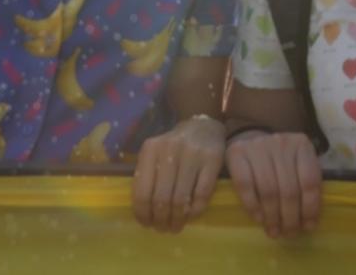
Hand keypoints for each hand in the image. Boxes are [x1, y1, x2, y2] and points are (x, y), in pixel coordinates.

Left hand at [131, 114, 224, 232]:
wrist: (203, 127)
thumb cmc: (174, 147)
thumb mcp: (155, 155)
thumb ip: (147, 177)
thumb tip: (143, 213)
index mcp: (151, 149)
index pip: (142, 191)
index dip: (143, 214)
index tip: (146, 224)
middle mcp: (170, 149)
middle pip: (162, 198)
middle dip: (161, 220)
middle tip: (162, 229)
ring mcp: (193, 154)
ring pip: (181, 199)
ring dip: (177, 219)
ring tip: (175, 226)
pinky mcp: (212, 160)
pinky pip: (202, 194)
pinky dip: (195, 211)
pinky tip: (191, 216)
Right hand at [226, 130, 320, 238]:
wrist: (250, 142)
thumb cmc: (279, 161)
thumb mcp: (298, 165)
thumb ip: (305, 185)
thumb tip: (309, 222)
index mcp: (301, 144)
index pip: (309, 181)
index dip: (310, 207)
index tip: (308, 227)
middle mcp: (281, 142)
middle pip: (289, 189)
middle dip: (290, 217)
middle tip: (289, 234)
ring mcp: (258, 146)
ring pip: (268, 190)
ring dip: (272, 216)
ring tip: (274, 231)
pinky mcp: (237, 152)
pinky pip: (245, 186)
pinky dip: (253, 206)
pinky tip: (259, 219)